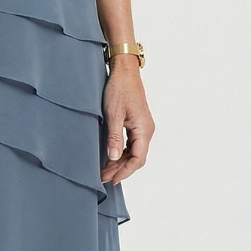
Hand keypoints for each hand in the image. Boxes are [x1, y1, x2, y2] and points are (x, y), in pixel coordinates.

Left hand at [100, 59, 154, 185]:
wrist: (124, 71)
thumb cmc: (119, 88)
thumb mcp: (113, 114)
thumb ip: (114, 137)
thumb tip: (113, 157)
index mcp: (144, 129)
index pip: (137, 159)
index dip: (125, 171)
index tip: (112, 179)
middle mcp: (146, 130)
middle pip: (136, 158)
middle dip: (120, 169)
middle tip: (103, 177)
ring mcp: (143, 127)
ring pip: (134, 151)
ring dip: (120, 161)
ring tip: (105, 170)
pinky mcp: (137, 123)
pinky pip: (132, 143)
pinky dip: (122, 152)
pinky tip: (111, 157)